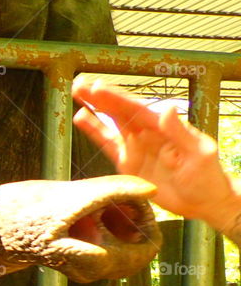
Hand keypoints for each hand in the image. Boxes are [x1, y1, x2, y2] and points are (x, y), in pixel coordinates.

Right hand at [72, 80, 239, 230]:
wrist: (202, 201)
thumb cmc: (207, 176)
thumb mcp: (199, 153)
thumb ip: (180, 132)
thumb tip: (167, 109)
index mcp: (163, 127)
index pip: (136, 108)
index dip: (117, 98)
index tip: (98, 87)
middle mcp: (147, 133)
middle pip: (120, 111)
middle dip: (100, 97)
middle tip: (80, 84)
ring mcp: (136, 147)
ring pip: (111, 123)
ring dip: (95, 108)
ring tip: (78, 93)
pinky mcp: (128, 163)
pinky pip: (108, 145)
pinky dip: (95, 131)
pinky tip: (82, 118)